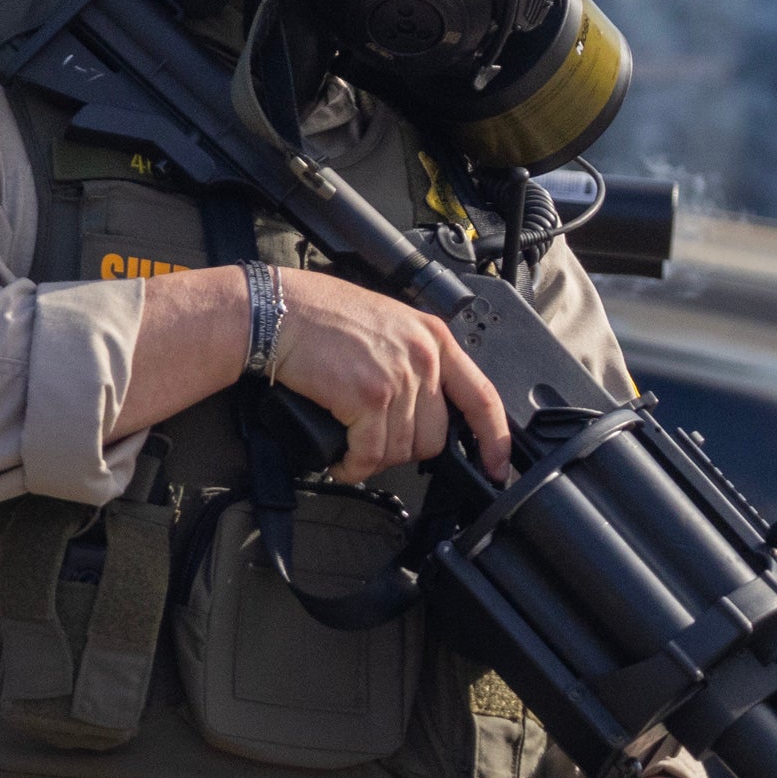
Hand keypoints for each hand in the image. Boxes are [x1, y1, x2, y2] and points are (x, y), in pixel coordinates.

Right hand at [114, 261, 508, 481]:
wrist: (279, 311)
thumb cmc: (321, 316)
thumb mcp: (388, 326)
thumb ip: (415, 361)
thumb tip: (424, 409)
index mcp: (434, 338)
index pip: (482, 397)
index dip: (494, 440)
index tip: (497, 466)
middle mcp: (423, 357)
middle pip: (435, 437)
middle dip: (403, 450)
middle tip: (373, 441)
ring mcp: (398, 377)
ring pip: (401, 450)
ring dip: (372, 459)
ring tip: (351, 446)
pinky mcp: (369, 396)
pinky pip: (370, 455)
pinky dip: (353, 466)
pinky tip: (341, 459)